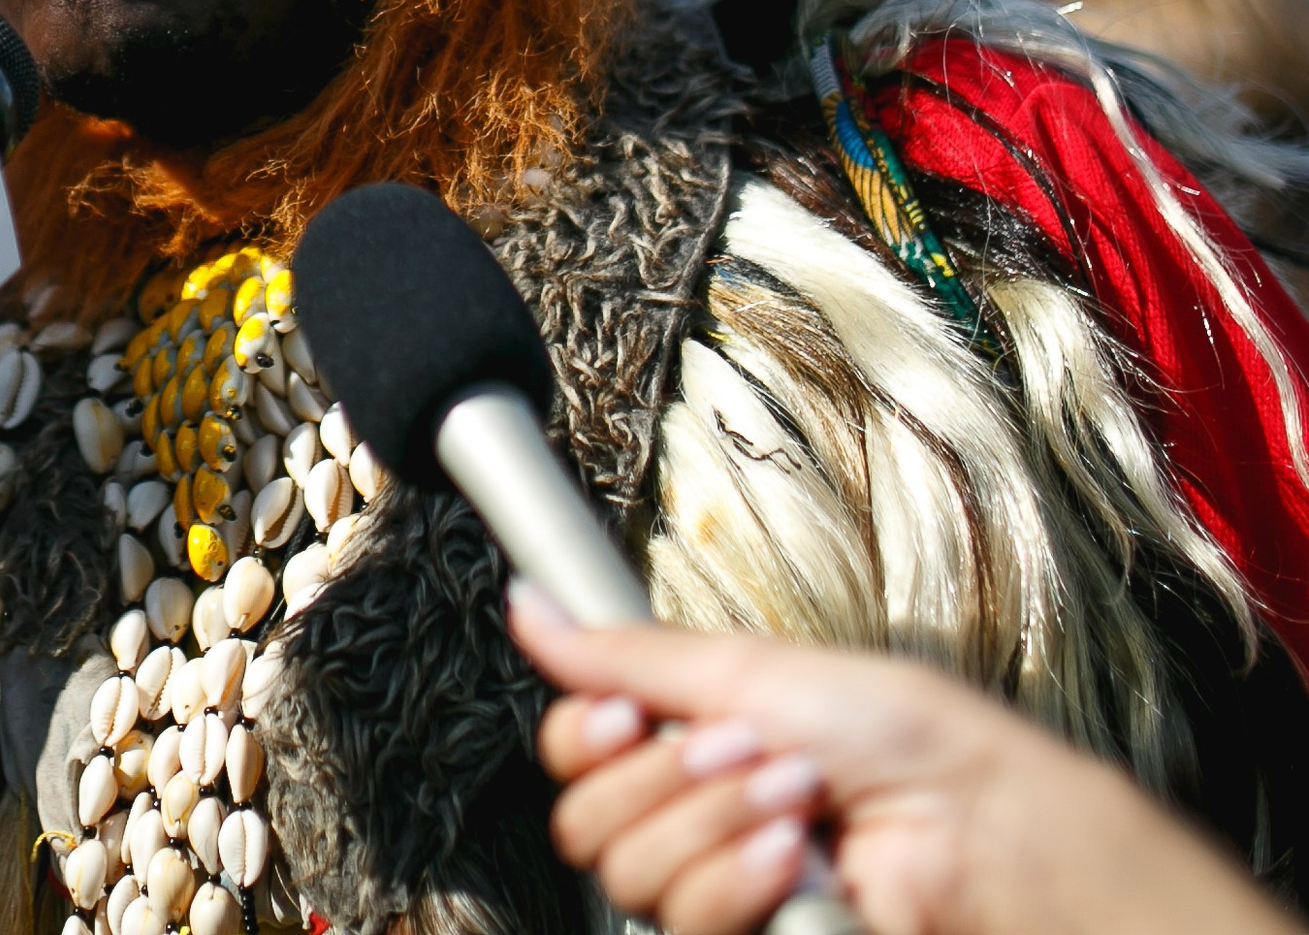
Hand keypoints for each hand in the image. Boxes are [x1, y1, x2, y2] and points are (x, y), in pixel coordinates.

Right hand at [511, 585, 1289, 934]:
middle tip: (742, 747)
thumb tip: (529, 604)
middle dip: (666, 776)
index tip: (627, 714)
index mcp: (683, 743)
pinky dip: (739, 880)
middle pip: (587, 822)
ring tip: (795, 796)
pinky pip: (688, 924)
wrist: (979, 821)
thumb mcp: (747, 670)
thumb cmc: (895, 731)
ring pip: (631, 873)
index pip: (573, 757)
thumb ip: (625, 655)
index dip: (586, 736)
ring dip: (715, 820)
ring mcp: (722, 890)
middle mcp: (691, 819)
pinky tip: (796, 854)